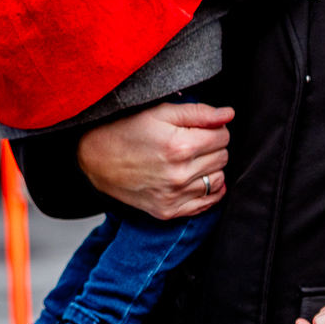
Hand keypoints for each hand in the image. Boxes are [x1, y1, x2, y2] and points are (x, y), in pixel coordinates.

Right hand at [76, 102, 233, 219]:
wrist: (95, 159)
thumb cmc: (125, 130)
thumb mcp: (159, 112)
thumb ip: (198, 112)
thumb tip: (229, 114)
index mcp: (179, 145)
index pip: (222, 137)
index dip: (216, 128)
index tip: (203, 127)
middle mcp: (179, 174)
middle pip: (222, 158)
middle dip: (214, 147)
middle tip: (195, 141)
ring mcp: (174, 196)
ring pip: (218, 180)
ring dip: (211, 168)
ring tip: (193, 159)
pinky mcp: (168, 211)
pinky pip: (206, 204)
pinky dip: (207, 191)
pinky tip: (195, 179)